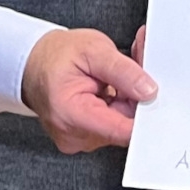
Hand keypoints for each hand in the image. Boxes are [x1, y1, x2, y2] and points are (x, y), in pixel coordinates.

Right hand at [20, 27, 156, 154]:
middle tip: (139, 59)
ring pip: (122, 120)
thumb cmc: (55, 56)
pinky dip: (121, 100)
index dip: (144, 112)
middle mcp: (75, 135)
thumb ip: (123, 71)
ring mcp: (81, 138)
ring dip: (130, 94)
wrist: (32, 64)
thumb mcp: (93, 50)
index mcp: (71, 114)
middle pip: (124, 123)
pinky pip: (115, 120)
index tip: (156, 93)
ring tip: (123, 65)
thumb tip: (148, 91)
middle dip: (138, 92)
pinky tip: (117, 80)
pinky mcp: (87, 135)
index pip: (120, 130)